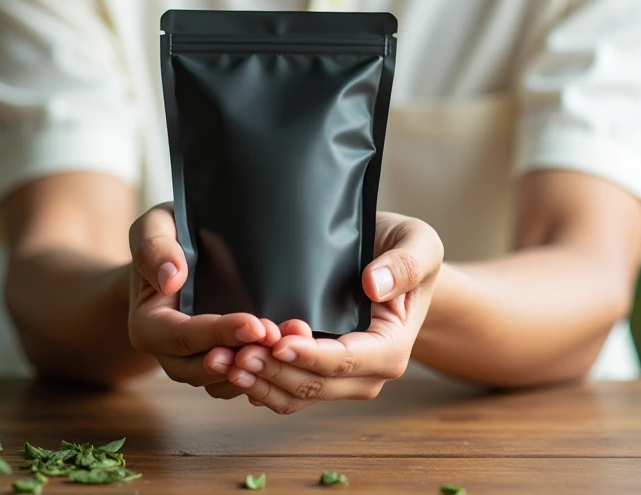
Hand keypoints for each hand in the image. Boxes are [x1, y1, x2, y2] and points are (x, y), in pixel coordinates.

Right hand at [127, 202, 280, 396]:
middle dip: (242, 358)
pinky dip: (262, 372)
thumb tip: (171, 278)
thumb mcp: (152, 228)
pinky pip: (237, 378)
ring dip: (256, 370)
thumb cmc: (165, 236)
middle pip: (203, 368)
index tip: (254, 325)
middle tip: (276, 339)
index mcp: (148, 325)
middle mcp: (168, 352)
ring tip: (287, 347)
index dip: (219, 334)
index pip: (183, 337)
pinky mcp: (218, 359)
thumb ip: (154, 249)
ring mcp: (193, 360)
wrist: (173, 253)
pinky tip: (288, 354)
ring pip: (223, 381)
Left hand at [220, 212, 443, 413]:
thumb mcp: (418, 245)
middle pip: (313, 384)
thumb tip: (374, 285)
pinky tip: (230, 367)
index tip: (278, 341)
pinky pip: (286, 390)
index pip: (344, 361)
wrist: (397, 263)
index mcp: (390, 348)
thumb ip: (404, 265)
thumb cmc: (406, 250)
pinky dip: (258, 383)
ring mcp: (341, 379)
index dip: (309, 356)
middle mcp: (366, 374)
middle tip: (234, 352)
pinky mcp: (317, 373)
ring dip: (257, 383)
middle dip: (271, 371)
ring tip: (222, 361)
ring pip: (294, 395)